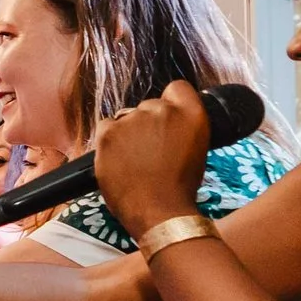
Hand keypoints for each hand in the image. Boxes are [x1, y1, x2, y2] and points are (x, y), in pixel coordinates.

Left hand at [94, 81, 212, 233]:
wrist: (160, 211)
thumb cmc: (179, 186)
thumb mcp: (195, 148)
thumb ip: (182, 125)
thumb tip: (168, 120)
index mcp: (192, 113)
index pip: (176, 88)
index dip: (170, 103)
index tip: (166, 121)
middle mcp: (162, 109)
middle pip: (148, 105)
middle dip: (147, 124)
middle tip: (150, 151)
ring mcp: (133, 119)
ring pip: (126, 117)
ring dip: (128, 133)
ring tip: (135, 161)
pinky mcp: (108, 132)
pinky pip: (105, 127)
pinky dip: (109, 142)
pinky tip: (119, 161)